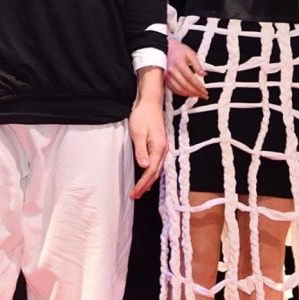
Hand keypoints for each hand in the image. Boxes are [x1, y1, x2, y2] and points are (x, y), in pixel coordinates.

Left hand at [130, 68, 167, 198]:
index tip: (134, 193)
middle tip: (134, 196)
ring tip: (139, 191)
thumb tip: (144, 166)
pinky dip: (151, 174)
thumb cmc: (142, 116)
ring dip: (148, 181)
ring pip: (157, 169)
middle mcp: (164, 150)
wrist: (150, 103)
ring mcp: (163, 148)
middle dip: (145, 186)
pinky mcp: (160, 146)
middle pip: (155, 173)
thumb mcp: (137, 133)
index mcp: (159, 148)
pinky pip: (157, 164)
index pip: (151, 171)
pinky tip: (147, 178)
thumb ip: (141, 150)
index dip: (142, 183)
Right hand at [165, 37, 206, 99]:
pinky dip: (182, 93)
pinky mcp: (165, 79)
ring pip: (179, 89)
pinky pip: (174, 89)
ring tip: (197, 95)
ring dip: (189, 94)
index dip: (198, 85)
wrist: (166, 47)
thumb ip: (198, 64)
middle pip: (185, 85)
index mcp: (179, 63)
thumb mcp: (191, 53)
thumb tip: (203, 74)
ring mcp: (167, 76)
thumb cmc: (178, 49)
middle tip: (203, 94)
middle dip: (195, 92)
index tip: (205, 89)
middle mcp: (172, 71)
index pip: (190, 78)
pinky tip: (188, 94)